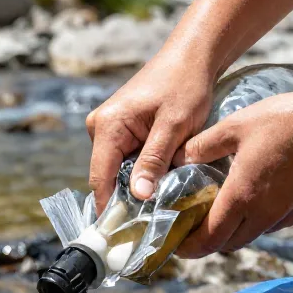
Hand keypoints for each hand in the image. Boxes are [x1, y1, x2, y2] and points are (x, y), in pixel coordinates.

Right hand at [85, 46, 214, 211]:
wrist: (192, 55)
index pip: (100, 178)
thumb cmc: (185, 85)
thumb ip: (154, 161)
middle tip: (148, 226)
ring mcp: (108, 129)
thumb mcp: (174, 126)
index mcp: (107, 126)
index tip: (121, 237)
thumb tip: (138, 196)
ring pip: (117, 171)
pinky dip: (141, 173)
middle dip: (126, 200)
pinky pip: (125, 160)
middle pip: (107, 177)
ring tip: (157, 207)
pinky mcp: (120, 130)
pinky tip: (158, 184)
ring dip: (136, 187)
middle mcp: (100, 128)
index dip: (110, 209)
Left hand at [174, 85, 292, 258]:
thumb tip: (180, 158)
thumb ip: (202, 146)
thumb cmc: (284, 120)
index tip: (176, 244)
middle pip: (227, 244)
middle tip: (191, 230)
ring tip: (215, 217)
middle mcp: (263, 214)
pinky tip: (248, 204)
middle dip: (206, 243)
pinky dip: (253, 224)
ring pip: (249, 237)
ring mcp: (283, 214)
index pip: (209, 239)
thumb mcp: (233, 127)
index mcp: (242, 198)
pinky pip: (269, 226)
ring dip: (230, 234)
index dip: (190, 247)